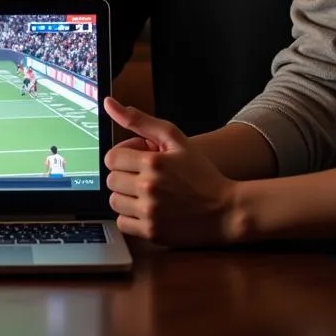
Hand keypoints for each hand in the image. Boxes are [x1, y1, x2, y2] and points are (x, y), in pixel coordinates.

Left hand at [104, 97, 240, 245]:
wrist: (226, 209)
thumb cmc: (201, 172)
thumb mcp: (175, 138)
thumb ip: (139, 120)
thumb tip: (109, 103)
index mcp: (152, 162)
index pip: (111, 158)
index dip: (124, 157)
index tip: (138, 160)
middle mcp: (148, 187)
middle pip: (111, 180)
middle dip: (125, 176)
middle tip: (144, 176)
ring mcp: (150, 212)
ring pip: (114, 202)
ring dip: (126, 197)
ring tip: (146, 194)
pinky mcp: (152, 233)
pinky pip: (122, 224)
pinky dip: (131, 217)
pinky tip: (147, 210)